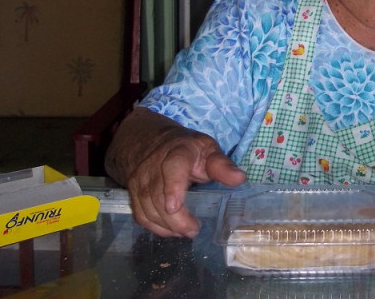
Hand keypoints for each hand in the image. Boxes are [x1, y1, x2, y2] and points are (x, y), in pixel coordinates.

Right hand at [125, 127, 245, 237]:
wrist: (153, 143)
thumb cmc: (188, 150)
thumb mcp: (208, 150)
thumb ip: (222, 165)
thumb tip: (240, 178)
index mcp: (177, 152)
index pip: (172, 168)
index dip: (172, 187)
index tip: (175, 206)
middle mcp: (153, 166)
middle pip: (158, 195)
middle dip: (175, 218)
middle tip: (193, 229)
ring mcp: (140, 180)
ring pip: (148, 208)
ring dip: (167, 225)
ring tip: (187, 231)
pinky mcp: (134, 194)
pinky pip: (141, 215)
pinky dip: (156, 227)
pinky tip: (172, 230)